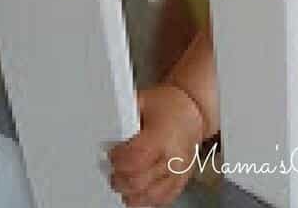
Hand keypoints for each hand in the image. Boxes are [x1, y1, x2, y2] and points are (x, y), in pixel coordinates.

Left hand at [108, 85, 204, 206]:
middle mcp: (173, 157)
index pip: (133, 158)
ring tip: (122, 183)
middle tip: (112, 171)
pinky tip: (138, 192)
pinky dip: (147, 199)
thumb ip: (123, 114)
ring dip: (130, 193)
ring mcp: (179, 172)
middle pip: (138, 181)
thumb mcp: (143, 100)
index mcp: (162, 136)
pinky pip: (163, 200)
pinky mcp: (183, 181)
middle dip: (119, 179)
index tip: (110, 155)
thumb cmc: (169, 104)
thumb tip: (103, 124)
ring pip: (149, 196)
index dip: (117, 160)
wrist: (194, 110)